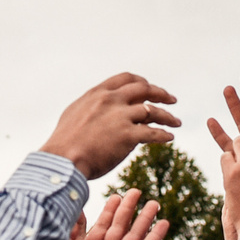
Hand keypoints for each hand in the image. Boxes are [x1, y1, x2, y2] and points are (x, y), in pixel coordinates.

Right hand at [41, 73, 180, 177]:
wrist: (63, 160)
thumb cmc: (64, 143)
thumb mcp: (75, 114)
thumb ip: (91, 107)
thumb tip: (101, 110)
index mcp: (98, 94)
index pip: (125, 79)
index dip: (141, 82)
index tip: (150, 87)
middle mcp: (111, 101)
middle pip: (144, 89)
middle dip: (161, 93)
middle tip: (172, 99)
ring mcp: (120, 117)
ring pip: (152, 111)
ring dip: (168, 116)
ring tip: (176, 122)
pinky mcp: (128, 136)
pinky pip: (153, 133)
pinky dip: (163, 134)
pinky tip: (169, 137)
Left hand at [48, 189, 168, 239]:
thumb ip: (70, 226)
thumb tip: (75, 209)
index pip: (103, 226)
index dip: (110, 210)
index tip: (117, 195)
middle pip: (120, 227)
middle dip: (128, 208)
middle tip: (136, 191)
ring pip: (136, 235)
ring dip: (146, 218)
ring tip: (154, 202)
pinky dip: (156, 236)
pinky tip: (164, 223)